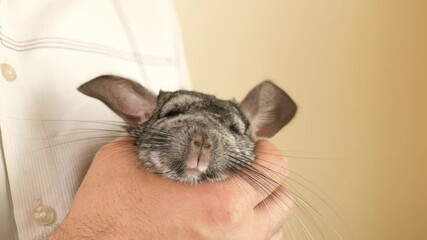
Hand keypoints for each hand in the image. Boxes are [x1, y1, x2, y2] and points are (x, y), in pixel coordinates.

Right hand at [47, 137, 292, 239]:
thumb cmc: (107, 219)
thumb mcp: (125, 159)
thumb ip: (153, 135)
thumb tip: (166, 124)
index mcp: (219, 206)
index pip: (274, 169)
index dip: (269, 151)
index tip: (258, 147)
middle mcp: (233, 236)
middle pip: (283, 201)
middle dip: (270, 179)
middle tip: (251, 167)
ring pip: (275, 230)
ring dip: (265, 207)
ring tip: (245, 194)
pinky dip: (254, 231)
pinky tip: (234, 221)